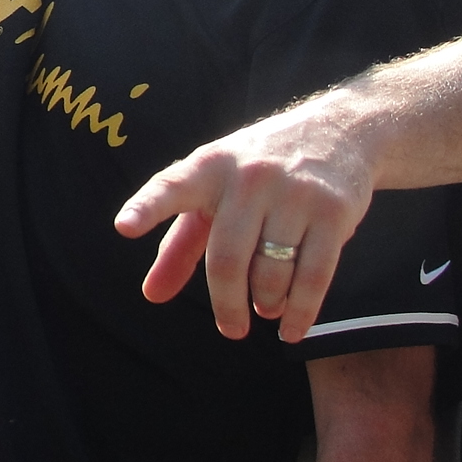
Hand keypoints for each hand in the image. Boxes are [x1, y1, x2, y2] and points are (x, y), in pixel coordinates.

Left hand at [114, 96, 378, 343]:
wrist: (338, 132)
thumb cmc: (257, 172)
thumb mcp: (213, 193)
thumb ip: (178, 244)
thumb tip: (151, 295)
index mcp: (207, 168)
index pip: (170, 187)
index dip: (146, 207)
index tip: (123, 226)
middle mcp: (248, 177)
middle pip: (226, 258)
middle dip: (227, 304)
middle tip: (230, 328)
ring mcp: (293, 193)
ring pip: (271, 271)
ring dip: (265, 302)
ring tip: (265, 308)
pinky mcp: (333, 211)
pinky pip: (313, 276)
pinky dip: (300, 311)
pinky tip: (291, 328)